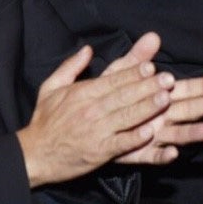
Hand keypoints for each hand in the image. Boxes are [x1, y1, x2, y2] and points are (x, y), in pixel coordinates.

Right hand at [16, 35, 194, 185]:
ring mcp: (96, 131)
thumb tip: (87, 49)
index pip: (113, 80)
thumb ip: (70, 66)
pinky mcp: (99, 152)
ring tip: (166, 99)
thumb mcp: (51, 87)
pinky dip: (135, 138)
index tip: (151, 66)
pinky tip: (150, 132)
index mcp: (82, 93)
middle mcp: (91, 110)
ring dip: (148, 108)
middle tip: (168, 79)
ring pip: (126, 117)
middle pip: (124, 96)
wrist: (34, 154)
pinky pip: (121, 143)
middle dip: (148, 87)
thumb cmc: (44, 120)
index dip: (133, 73)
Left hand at [102, 36, 202, 164]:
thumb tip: (152, 36)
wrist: (89, 127)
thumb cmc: (110, 97)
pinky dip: (163, 155)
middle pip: (187, 111)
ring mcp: (153, 136)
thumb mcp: (121, 74)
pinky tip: (172, 153)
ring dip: (193, 133)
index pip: (186, 89)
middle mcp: (162, 117)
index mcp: (160, 97)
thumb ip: (138, 58)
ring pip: (177, 135)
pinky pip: (153, 156)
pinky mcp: (139, 153)